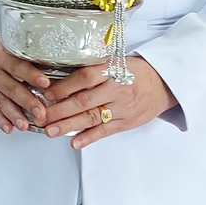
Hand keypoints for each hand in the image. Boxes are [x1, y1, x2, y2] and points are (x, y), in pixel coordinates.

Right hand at [0, 33, 52, 134]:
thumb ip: (30, 56)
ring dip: (14, 115)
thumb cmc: (2, 50)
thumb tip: (59, 65)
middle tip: (40, 113)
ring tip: (25, 125)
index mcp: (1, 56)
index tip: (46, 83)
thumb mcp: (13, 46)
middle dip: (27, 102)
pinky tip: (9, 128)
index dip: (32, 75)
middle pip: (11, 88)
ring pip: (1, 102)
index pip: (18, 66)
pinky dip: (0, 120)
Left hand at [40, 56, 175, 147]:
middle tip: (40, 117)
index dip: (64, 87)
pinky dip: (89, 137)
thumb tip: (60, 77)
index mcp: (112, 70)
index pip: (84, 78)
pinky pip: (105, 131)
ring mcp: (122, 107)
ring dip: (68, 126)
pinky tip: (74, 142)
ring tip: (50, 131)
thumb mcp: (116, 61)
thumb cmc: (135, 71)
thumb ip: (93, 69)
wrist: (164, 83)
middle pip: (83, 101)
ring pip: (91, 118)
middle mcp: (116, 89)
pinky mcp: (126, 122)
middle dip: (59, 111)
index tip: (46, 94)